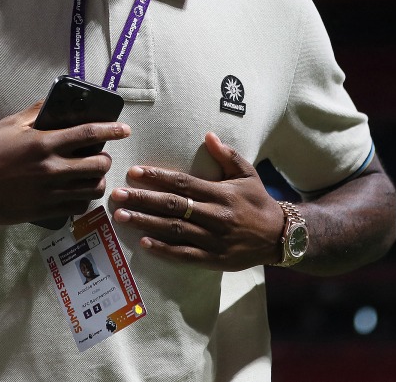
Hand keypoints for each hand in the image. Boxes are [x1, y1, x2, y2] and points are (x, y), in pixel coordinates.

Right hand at [0, 102, 130, 224]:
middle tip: (99, 156)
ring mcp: (49, 193)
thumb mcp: (9, 124)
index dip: (111, 131)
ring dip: (97, 180)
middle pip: (98, 165)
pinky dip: (82, 199)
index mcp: (43, 143)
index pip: (88, 134)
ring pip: (92, 189)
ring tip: (90, 175)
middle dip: (105, 159)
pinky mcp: (44, 211)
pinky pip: (77, 207)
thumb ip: (36, 112)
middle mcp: (50, 169)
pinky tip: (76, 192)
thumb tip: (55, 103)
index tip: (124, 130)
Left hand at [109, 133, 284, 270]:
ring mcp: (212, 240)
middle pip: (172, 206)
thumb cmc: (258, 201)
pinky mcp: (212, 259)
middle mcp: (215, 216)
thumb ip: (227, 155)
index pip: (183, 183)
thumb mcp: (248, 174)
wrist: (278, 237)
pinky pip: (184, 254)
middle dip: (142, 199)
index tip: (135, 172)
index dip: (158, 177)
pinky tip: (143, 242)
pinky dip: (163, 249)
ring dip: (145, 223)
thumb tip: (208, 135)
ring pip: (173, 230)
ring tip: (121, 216)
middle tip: (117, 195)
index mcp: (221, 194)